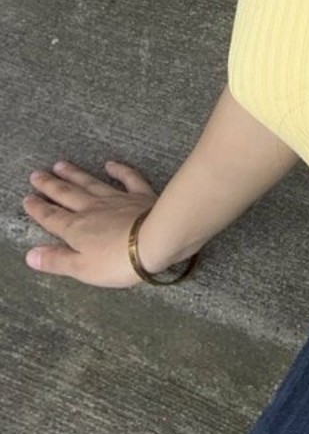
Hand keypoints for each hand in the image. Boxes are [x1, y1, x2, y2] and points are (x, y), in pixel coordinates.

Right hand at [22, 159, 157, 287]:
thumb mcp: (82, 269)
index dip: (38, 209)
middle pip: (67, 195)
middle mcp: (93, 209)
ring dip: (75, 174)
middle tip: (37, 173)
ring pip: (91, 183)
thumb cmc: (117, 261)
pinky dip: (119, 170)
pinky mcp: (140, 195)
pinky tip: (111, 164)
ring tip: (61, 164)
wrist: (156, 240)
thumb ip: (56, 260)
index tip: (27, 198)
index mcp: (76, 229)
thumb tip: (30, 255)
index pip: (52, 217)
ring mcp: (117, 199)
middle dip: (50, 185)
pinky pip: (128, 179)